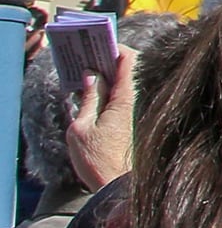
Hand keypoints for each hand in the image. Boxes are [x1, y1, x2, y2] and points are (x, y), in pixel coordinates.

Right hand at [66, 49, 136, 190]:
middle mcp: (132, 100)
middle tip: (87, 52)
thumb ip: (89, 98)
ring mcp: (131, 110)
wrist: (115, 186)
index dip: (114, 46)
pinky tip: (91, 89)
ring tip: (85, 67)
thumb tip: (91, 74)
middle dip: (107, 58)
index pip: (128, 60)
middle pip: (125, 68)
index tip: (99, 40)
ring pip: (121, 82)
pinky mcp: (127, 119)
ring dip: (105, 73)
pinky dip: (106, 87)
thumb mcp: (82, 128)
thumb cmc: (97, 160)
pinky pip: (118, 95)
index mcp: (124, 98)